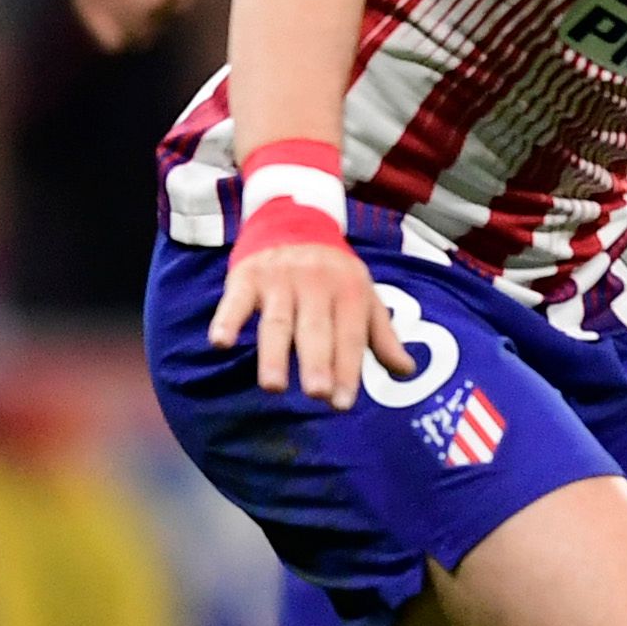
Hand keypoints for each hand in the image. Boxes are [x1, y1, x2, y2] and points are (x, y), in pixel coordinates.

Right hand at [209, 240, 410, 407]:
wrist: (294, 221)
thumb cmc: (335, 274)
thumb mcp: (365, 297)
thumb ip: (382, 336)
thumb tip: (405, 371)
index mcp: (350, 293)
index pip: (350, 337)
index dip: (347, 371)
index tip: (342, 404)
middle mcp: (316, 285)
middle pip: (316, 330)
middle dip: (317, 363)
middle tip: (318, 394)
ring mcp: (279, 280)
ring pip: (277, 321)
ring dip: (274, 354)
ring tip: (273, 386)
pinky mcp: (246, 276)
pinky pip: (235, 300)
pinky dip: (227, 320)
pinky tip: (221, 342)